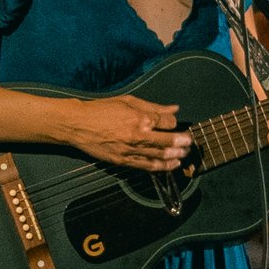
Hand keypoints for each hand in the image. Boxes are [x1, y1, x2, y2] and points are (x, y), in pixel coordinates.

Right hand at [65, 95, 193, 172]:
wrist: (78, 124)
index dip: (174, 123)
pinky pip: (145, 166)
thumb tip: (175, 109)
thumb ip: (154, 107)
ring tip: (185, 156)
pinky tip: (170, 166)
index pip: (167, 123)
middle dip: (182, 142)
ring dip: (175, 157)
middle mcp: (137, 135)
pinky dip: (160, 167)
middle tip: (190, 143)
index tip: (175, 124)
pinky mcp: (122, 161)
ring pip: (159, 156)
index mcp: (140, 118)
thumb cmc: (102, 109)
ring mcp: (130, 150)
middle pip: (167, 141)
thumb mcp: (129, 101)